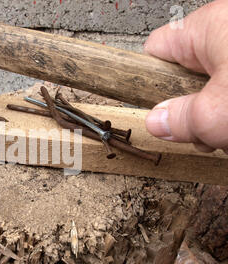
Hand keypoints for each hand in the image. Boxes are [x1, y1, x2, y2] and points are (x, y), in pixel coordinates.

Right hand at [144, 0, 227, 153]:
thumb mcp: (219, 112)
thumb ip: (181, 119)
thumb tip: (156, 122)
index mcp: (210, 26)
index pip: (154, 51)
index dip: (146, 81)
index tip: (146, 105)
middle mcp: (227, 33)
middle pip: (184, 77)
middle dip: (189, 112)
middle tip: (201, 132)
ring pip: (212, 89)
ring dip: (215, 119)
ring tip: (225, 134)